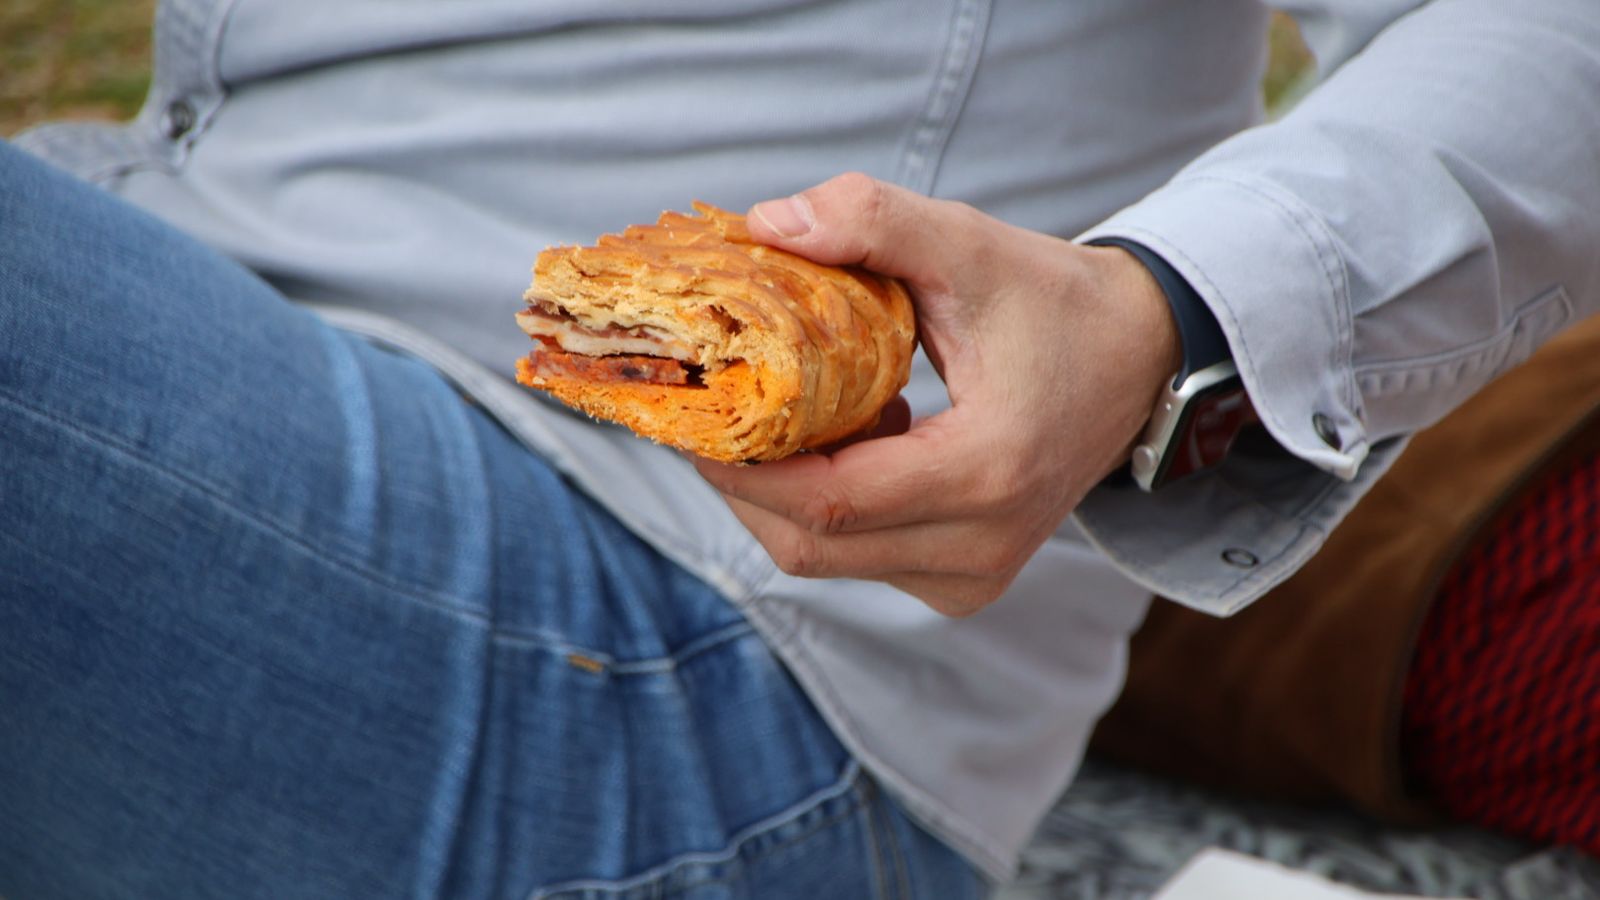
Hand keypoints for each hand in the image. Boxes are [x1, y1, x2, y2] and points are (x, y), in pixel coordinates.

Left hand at [693, 173, 1179, 615]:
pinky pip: (858, 560)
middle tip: (710, 412)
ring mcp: (975, 577)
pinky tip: (841, 442)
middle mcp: (982, 547)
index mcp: (986, 473)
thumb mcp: (968, 244)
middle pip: (809, 544)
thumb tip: (767, 225)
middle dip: (742, 482)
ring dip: (779, 495)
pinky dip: (823, 510)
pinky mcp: (966, 582)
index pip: (827, 501)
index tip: (693, 413)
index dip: (742, 466)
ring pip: (825, 560)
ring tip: (780, 415)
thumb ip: (873, 220)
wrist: (1140, 361)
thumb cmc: (1054, 302)